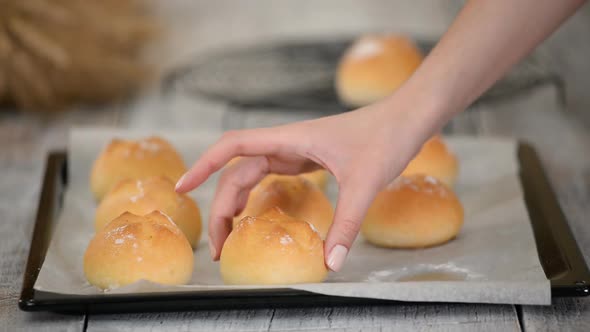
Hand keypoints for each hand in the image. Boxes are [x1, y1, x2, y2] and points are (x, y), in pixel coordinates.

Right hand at [175, 95, 439, 270]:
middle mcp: (287, 143)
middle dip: (222, 206)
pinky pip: (272, 177)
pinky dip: (257, 196)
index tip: (181, 187)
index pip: (233, 146)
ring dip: (236, 203)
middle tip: (219, 247)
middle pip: (238, 172)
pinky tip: (255, 215)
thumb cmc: (387, 137)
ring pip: (252, 175)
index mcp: (290, 139)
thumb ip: (347, 224)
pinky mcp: (308, 158)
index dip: (204, 165)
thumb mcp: (366, 182)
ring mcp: (296, 150)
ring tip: (229, 237)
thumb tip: (330, 264)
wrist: (408, 117)